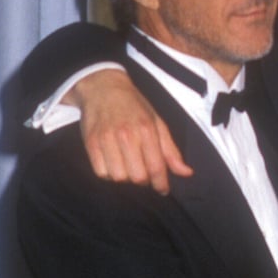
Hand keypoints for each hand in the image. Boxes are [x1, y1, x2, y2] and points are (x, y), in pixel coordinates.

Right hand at [69, 70, 191, 194]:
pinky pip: (101, 173)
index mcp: (147, 130)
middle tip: (143, 171)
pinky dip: (109, 174)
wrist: (103, 87)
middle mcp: (126, 135)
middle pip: (138, 177)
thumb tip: (186, 173)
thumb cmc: (134, 106)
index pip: (156, 167)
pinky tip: (113, 163)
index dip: (161, 183)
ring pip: (119, 177)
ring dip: (125, 177)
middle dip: (143, 180)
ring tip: (127, 166)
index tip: (162, 189)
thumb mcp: (157, 123)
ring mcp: (106, 139)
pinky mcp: (91, 143)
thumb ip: (171, 151)